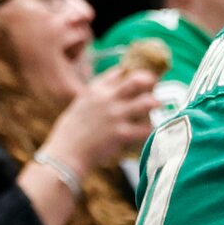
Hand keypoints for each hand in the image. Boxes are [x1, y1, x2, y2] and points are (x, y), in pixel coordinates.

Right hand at [45, 61, 159, 172]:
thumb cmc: (72, 130)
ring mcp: (116, 115)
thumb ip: (98, 94)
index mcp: (96, 89)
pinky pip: (145, 128)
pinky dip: (150, 128)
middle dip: (150, 81)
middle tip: (154, 86)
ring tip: (157, 106)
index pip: (121, 71)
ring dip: (155, 103)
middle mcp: (108, 98)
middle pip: (138, 80)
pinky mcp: (121, 134)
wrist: (66, 153)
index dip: (134, 72)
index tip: (141, 76)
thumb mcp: (82, 103)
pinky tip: (148, 129)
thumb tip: (116, 87)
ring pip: (147, 102)